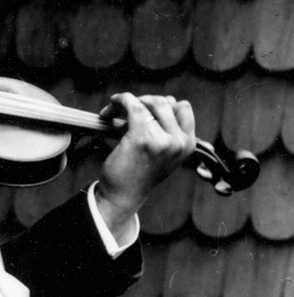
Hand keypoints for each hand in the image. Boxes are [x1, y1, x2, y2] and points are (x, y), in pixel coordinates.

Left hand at [96, 93, 195, 234]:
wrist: (123, 195)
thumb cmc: (138, 172)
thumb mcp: (163, 152)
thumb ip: (166, 130)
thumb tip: (157, 101)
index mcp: (188, 144)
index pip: (183, 108)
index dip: (162, 105)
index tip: (144, 110)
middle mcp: (179, 142)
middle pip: (163, 102)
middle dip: (141, 101)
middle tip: (124, 110)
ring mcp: (162, 141)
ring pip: (146, 103)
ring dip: (125, 103)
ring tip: (112, 113)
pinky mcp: (142, 139)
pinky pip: (132, 106)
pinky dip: (119, 101)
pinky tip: (108, 109)